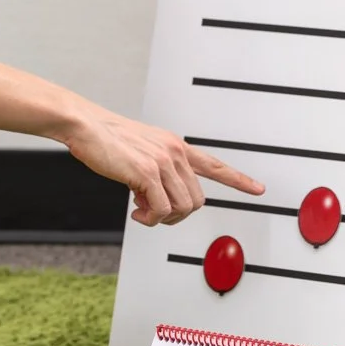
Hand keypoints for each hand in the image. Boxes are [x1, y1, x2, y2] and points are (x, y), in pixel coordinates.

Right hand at [63, 108, 265, 225]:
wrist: (86, 126)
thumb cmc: (106, 139)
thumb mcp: (140, 151)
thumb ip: (155, 172)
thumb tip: (156, 201)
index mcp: (175, 145)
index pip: (214, 164)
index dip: (238, 179)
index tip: (258, 188)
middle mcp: (174, 152)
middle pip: (196, 199)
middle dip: (177, 215)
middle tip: (154, 214)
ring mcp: (162, 162)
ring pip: (182, 207)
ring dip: (162, 218)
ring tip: (143, 212)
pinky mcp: (146, 173)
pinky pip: (161, 209)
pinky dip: (149, 218)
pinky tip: (136, 211)